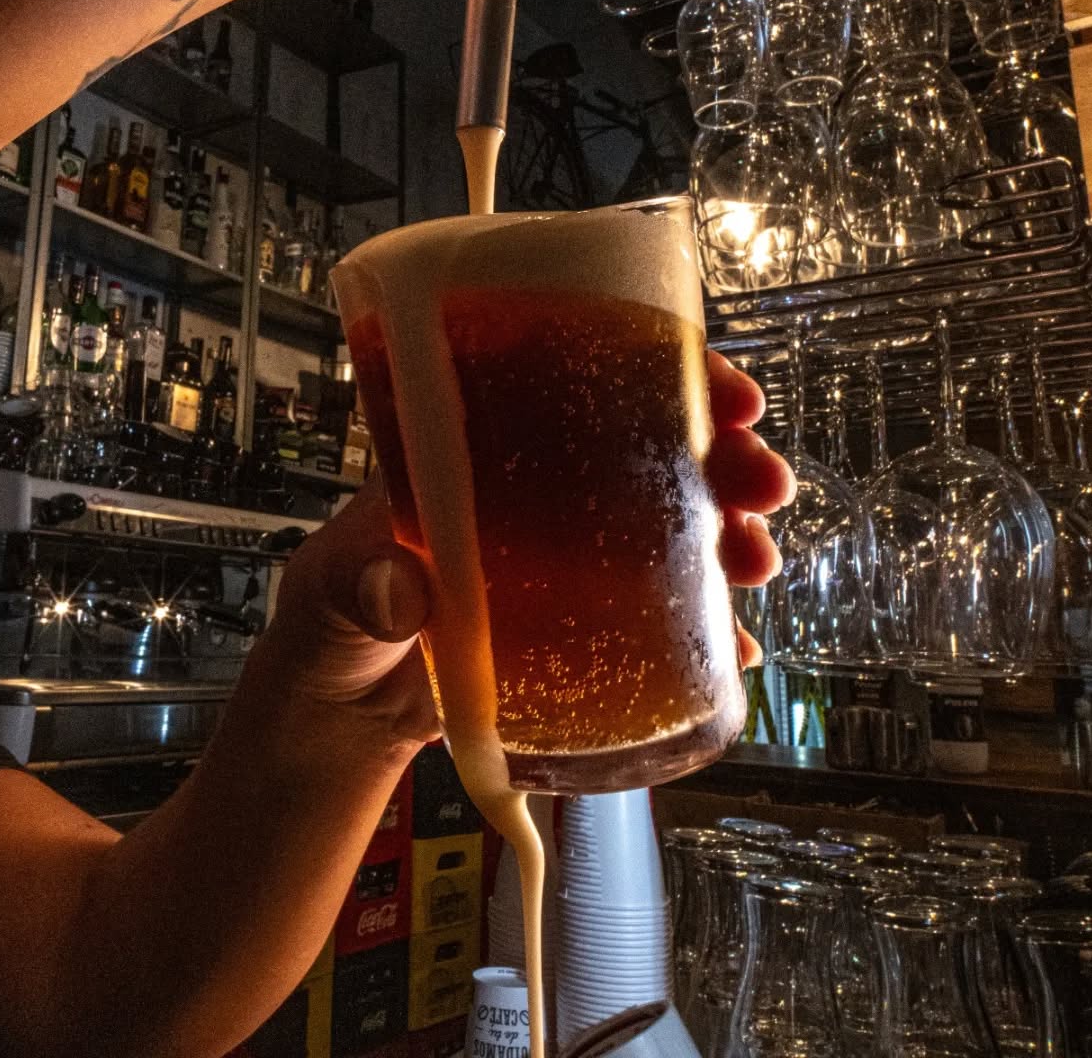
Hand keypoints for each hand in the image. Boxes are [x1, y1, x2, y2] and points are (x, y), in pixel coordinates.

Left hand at [265, 350, 794, 743]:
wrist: (340, 717)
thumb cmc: (329, 625)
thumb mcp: (331, 591)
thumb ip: (358, 585)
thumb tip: (402, 588)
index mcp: (478, 455)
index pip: (578, 384)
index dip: (659, 374)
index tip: (721, 392)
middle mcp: (534, 497)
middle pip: (648, 453)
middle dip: (722, 456)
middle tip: (763, 480)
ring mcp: (564, 565)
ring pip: (670, 528)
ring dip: (729, 532)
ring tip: (757, 557)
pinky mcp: (579, 633)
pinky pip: (658, 620)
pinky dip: (704, 629)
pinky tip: (740, 644)